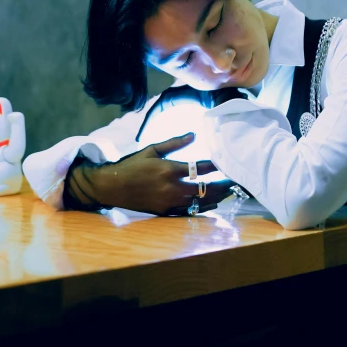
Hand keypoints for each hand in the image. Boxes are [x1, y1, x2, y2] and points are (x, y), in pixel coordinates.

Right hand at [73, 133, 234, 215]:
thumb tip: (194, 134)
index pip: (200, 167)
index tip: (227, 162)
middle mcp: (172, 187)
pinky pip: (189, 211)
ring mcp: (169, 202)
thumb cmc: (132, 165)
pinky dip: (201, 207)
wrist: (112, 186)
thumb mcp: (152, 149)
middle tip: (234, 180)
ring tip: (227, 192)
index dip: (216, 165)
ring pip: (199, 202)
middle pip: (205, 188)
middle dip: (221, 184)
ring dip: (215, 198)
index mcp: (169, 169)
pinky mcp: (165, 212)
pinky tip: (211, 204)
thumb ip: (174, 143)